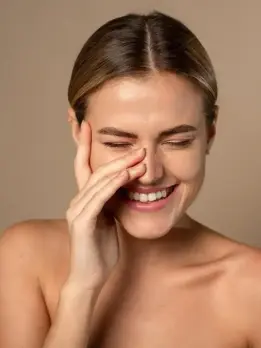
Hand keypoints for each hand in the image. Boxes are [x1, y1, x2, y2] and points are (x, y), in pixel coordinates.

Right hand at [65, 121, 145, 289]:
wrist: (91, 276)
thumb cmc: (101, 250)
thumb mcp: (109, 220)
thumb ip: (112, 203)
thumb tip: (124, 187)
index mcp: (85, 200)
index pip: (84, 167)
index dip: (85, 146)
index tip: (89, 126)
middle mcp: (78, 201)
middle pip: (96, 170)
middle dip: (118, 157)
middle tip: (138, 147)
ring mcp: (78, 210)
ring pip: (98, 181)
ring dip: (120, 168)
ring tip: (139, 158)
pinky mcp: (82, 222)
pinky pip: (99, 198)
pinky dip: (113, 185)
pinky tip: (126, 176)